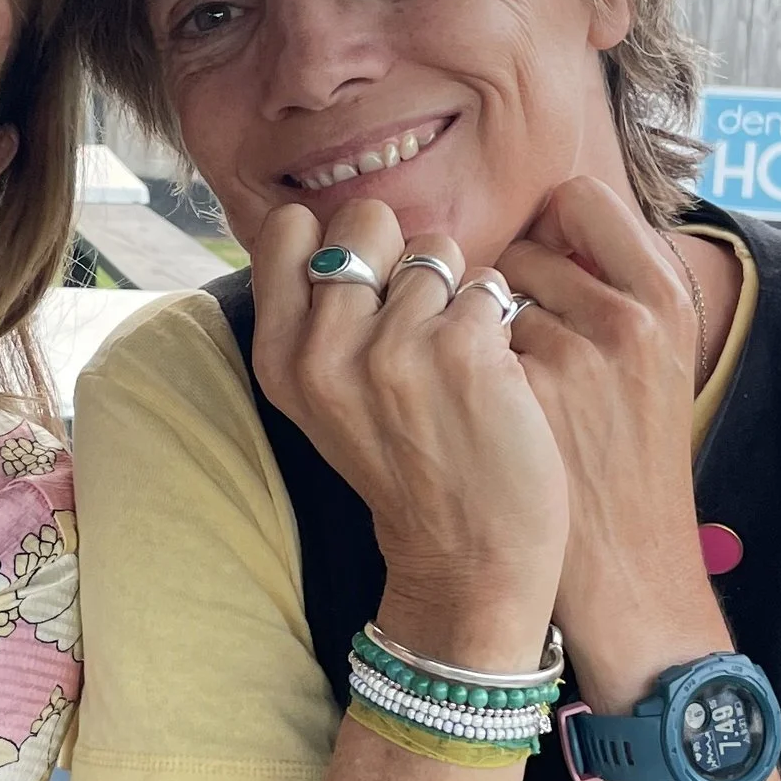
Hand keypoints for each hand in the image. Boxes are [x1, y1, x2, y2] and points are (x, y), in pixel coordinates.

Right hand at [248, 195, 565, 671]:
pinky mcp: (462, 350)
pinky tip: (494, 377)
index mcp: (279, 358)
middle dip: (402, 254)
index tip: (367, 290)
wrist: (468, 560)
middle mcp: (324, 349)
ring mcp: (392, 349)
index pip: (288, 228)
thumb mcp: (324, 400)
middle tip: (419, 322)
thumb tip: (327, 225)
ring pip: (436, 250)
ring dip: (459, 293)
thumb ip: (313, 318)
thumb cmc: (405, 466)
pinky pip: (490, 284)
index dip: (338, 243)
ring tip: (457, 361)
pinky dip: (501, 321)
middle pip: (366, 219)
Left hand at [502, 178, 727, 709]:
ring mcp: (568, 359)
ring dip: (480, 330)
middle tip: (529, 346)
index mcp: (666, 296)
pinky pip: (457, 345)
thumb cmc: (628, 456)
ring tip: (514, 388)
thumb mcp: (653, 357)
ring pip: (483, 297)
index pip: (579, 199)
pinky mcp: (515, 400)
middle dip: (509, 288)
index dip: (548, 229)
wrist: (622, 566)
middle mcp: (625, 318)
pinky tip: (486, 415)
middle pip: (524, 247)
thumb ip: (609, 282)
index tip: (544, 270)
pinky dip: (458, 371)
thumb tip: (541, 219)